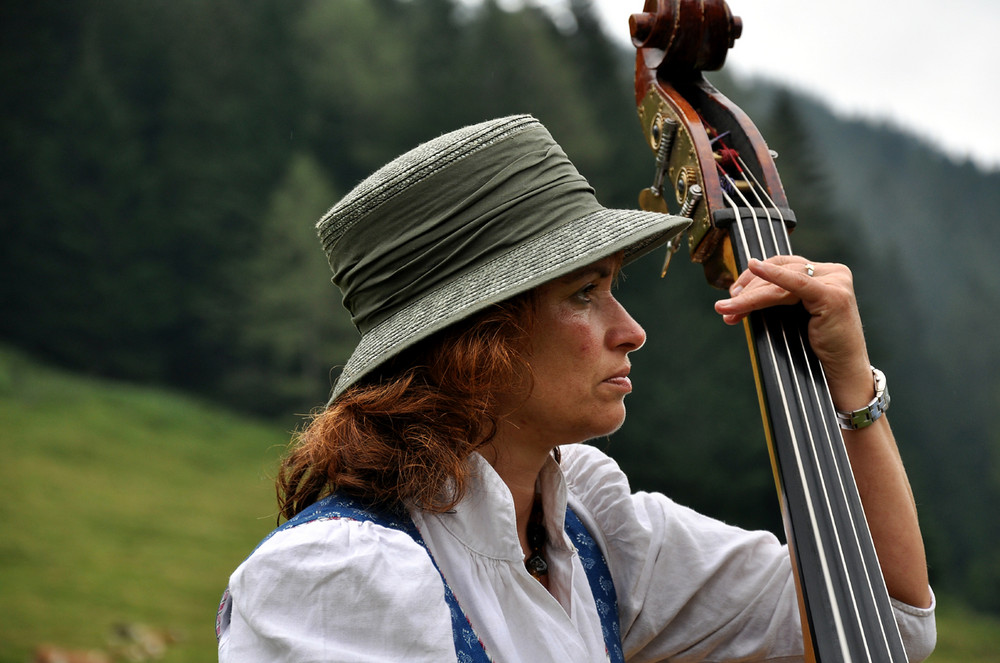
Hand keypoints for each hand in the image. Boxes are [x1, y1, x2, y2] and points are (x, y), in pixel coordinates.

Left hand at [713, 256, 873, 410]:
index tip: (732, 292)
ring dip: (751, 295)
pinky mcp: (833, 296)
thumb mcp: (792, 317)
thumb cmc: (817, 349)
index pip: (784, 264)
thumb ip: (776, 299)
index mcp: (825, 273)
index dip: (755, 274)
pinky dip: (774, 276)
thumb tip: (738, 292)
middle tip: (725, 305)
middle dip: (749, 289)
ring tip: (728, 307)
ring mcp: (836, 282)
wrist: (841, 375)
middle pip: (781, 270)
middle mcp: (833, 273)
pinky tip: (755, 268)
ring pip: (783, 281)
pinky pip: (797, 283)